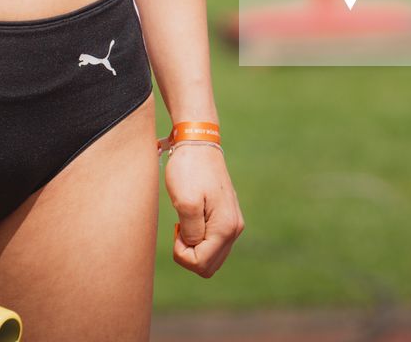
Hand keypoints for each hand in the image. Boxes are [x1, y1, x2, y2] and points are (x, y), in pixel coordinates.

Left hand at [165, 145, 243, 277]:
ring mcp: (233, 223)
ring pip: (212, 257)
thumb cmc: (188, 170)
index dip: (182, 254)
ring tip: (184, 224)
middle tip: (179, 228)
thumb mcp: (185, 202)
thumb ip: (191, 232)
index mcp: (225, 227)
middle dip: (189, 255)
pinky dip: (199, 240)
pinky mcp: (227, 217)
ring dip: (194, 248)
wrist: (198, 143)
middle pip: (209, 266)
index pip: (201, 264)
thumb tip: (195, 248)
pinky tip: (191, 220)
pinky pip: (214, 244)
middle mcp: (234, 229)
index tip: (176, 229)